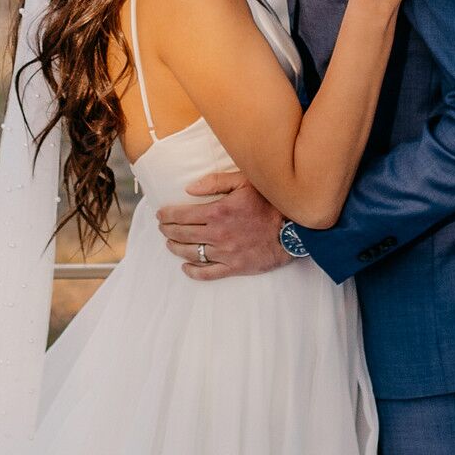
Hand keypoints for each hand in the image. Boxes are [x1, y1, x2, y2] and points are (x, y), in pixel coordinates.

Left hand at [158, 167, 293, 278]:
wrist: (293, 229)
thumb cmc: (270, 202)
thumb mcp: (245, 181)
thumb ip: (215, 182)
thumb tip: (189, 188)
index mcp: (218, 211)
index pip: (182, 215)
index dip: (167, 214)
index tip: (161, 213)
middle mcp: (217, 234)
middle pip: (182, 234)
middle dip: (167, 230)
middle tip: (162, 227)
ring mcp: (225, 252)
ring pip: (191, 253)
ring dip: (176, 248)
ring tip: (170, 243)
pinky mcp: (234, 267)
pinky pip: (208, 273)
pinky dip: (194, 271)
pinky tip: (186, 267)